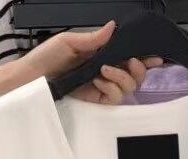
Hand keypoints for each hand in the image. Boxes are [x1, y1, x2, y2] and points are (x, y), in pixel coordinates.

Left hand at [25, 21, 162, 103]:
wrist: (32, 77)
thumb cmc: (46, 57)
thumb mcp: (70, 41)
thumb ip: (94, 38)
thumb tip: (113, 27)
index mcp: (102, 55)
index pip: (129, 57)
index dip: (145, 58)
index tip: (155, 57)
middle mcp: (106, 72)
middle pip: (136, 76)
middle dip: (138, 68)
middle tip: (130, 61)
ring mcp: (102, 87)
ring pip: (128, 88)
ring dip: (121, 77)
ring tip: (103, 70)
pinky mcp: (96, 100)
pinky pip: (115, 98)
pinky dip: (111, 88)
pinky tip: (98, 81)